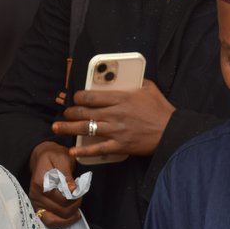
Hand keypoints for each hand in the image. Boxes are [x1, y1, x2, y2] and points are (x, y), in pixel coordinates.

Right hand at [28, 141, 82, 228]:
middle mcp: (36, 194)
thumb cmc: (54, 156)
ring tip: (77, 210)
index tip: (80, 191)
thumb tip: (72, 189)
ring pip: (55, 220)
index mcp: (41, 182)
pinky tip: (71, 217)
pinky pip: (49, 221)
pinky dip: (61, 222)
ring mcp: (35, 202)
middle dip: (75, 206)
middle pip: (61, 211)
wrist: (42, 157)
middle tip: (80, 197)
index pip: (62, 199)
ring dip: (69, 217)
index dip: (75, 197)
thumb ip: (67, 175)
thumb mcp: (62, 159)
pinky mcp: (37, 207)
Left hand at [52, 79, 176, 159]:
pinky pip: (98, 148)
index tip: (74, 97)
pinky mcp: (120, 145)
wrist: (172, 132)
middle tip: (64, 113)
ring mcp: (116, 130)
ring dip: (68, 128)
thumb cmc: (161, 110)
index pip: (92, 96)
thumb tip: (126, 77)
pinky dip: (84, 151)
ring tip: (57, 128)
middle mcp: (115, 113)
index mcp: (121, 97)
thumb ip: (135, 81)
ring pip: (86, 129)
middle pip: (85, 112)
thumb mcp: (149, 88)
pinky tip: (74, 151)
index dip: (78, 96)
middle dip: (70, 112)